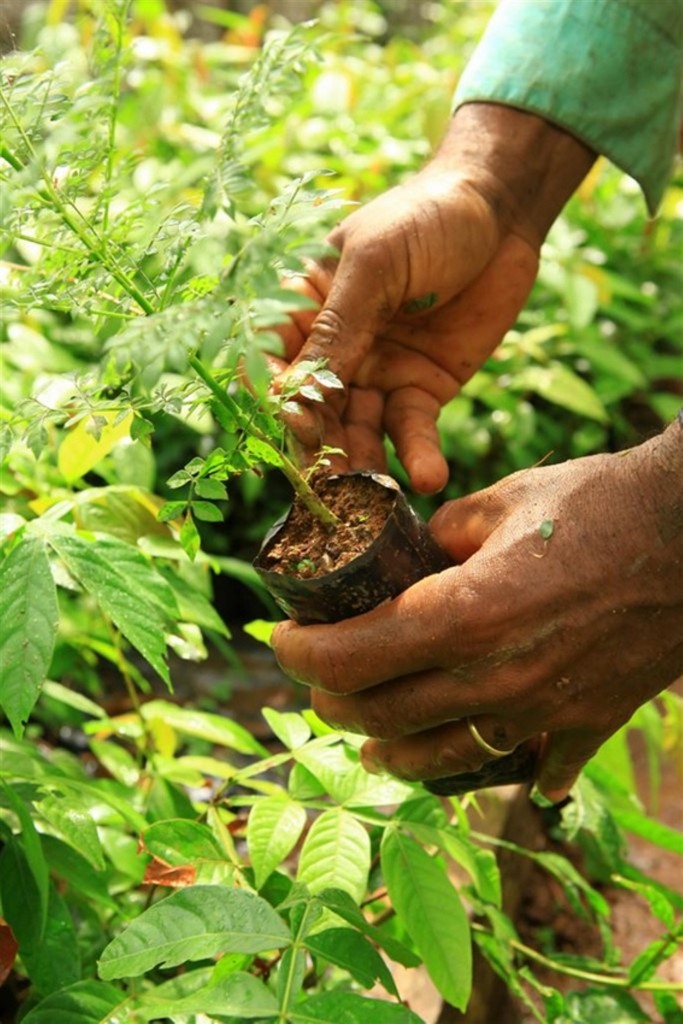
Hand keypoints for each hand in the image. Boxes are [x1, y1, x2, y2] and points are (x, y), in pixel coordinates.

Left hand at [272, 422, 682, 801]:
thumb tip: (411, 557)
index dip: (300, 655)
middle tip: (317, 681)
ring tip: (372, 744)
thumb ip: (442, 536)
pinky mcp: (587, 723)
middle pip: (383, 716)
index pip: (352, 656)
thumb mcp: (502, 501)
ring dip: (392, 753)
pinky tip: (480, 760)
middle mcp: (497, 678)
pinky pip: (529, 765)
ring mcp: (544, 711)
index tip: (280, 640)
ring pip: (441, 758)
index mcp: (467, 614)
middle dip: (334, 701)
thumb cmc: (599, 501)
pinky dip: (495, 765)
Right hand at [273, 104, 594, 492]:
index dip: (276, 398)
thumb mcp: (376, 263)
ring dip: (363, 464)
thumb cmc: (427, 216)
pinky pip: (412, 432)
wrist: (504, 214)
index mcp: (303, 307)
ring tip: (375, 493)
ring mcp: (376, 373)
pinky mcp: (422, 391)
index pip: (271, 363)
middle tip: (331, 482)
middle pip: (312, 410)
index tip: (293, 422)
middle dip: (319, 447)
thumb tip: (298, 392)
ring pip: (357, 432)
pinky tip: (428, 477)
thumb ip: (339, 325)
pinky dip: (418, 457)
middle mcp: (333, 348)